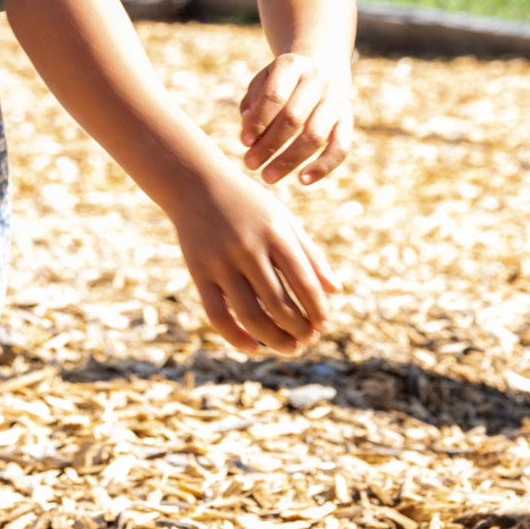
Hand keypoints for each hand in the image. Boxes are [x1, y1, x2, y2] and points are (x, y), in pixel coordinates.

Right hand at [173, 162, 336, 354]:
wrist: (194, 181)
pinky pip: (217, 315)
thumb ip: (309, 253)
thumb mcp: (282, 218)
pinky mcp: (198, 272)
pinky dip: (236, 337)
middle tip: (309, 339)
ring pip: (251, 315)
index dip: (317, 310)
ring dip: (275, 339)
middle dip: (300, 329)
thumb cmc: (247, 202)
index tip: (323, 324)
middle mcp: (247, 247)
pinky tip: (253, 347)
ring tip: (290, 347)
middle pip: (279, 304)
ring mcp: (220, 261)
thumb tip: (335, 291)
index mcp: (274, 232)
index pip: (304, 282)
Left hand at [239, 51, 352, 186]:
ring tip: (268, 177)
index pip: (274, 94)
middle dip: (269, 145)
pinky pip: (340, 147)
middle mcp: (316, 80)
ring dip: (289, 160)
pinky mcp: (347, 120)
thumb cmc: (282, 81)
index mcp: (291, 65)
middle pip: (293, 117)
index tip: (244, 141)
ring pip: (315, 135)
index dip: (259, 120)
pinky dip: (323, 166)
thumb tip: (248, 128)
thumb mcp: (264, 80)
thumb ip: (253, 101)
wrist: (323, 66)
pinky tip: (302, 180)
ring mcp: (335, 100)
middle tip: (250, 164)